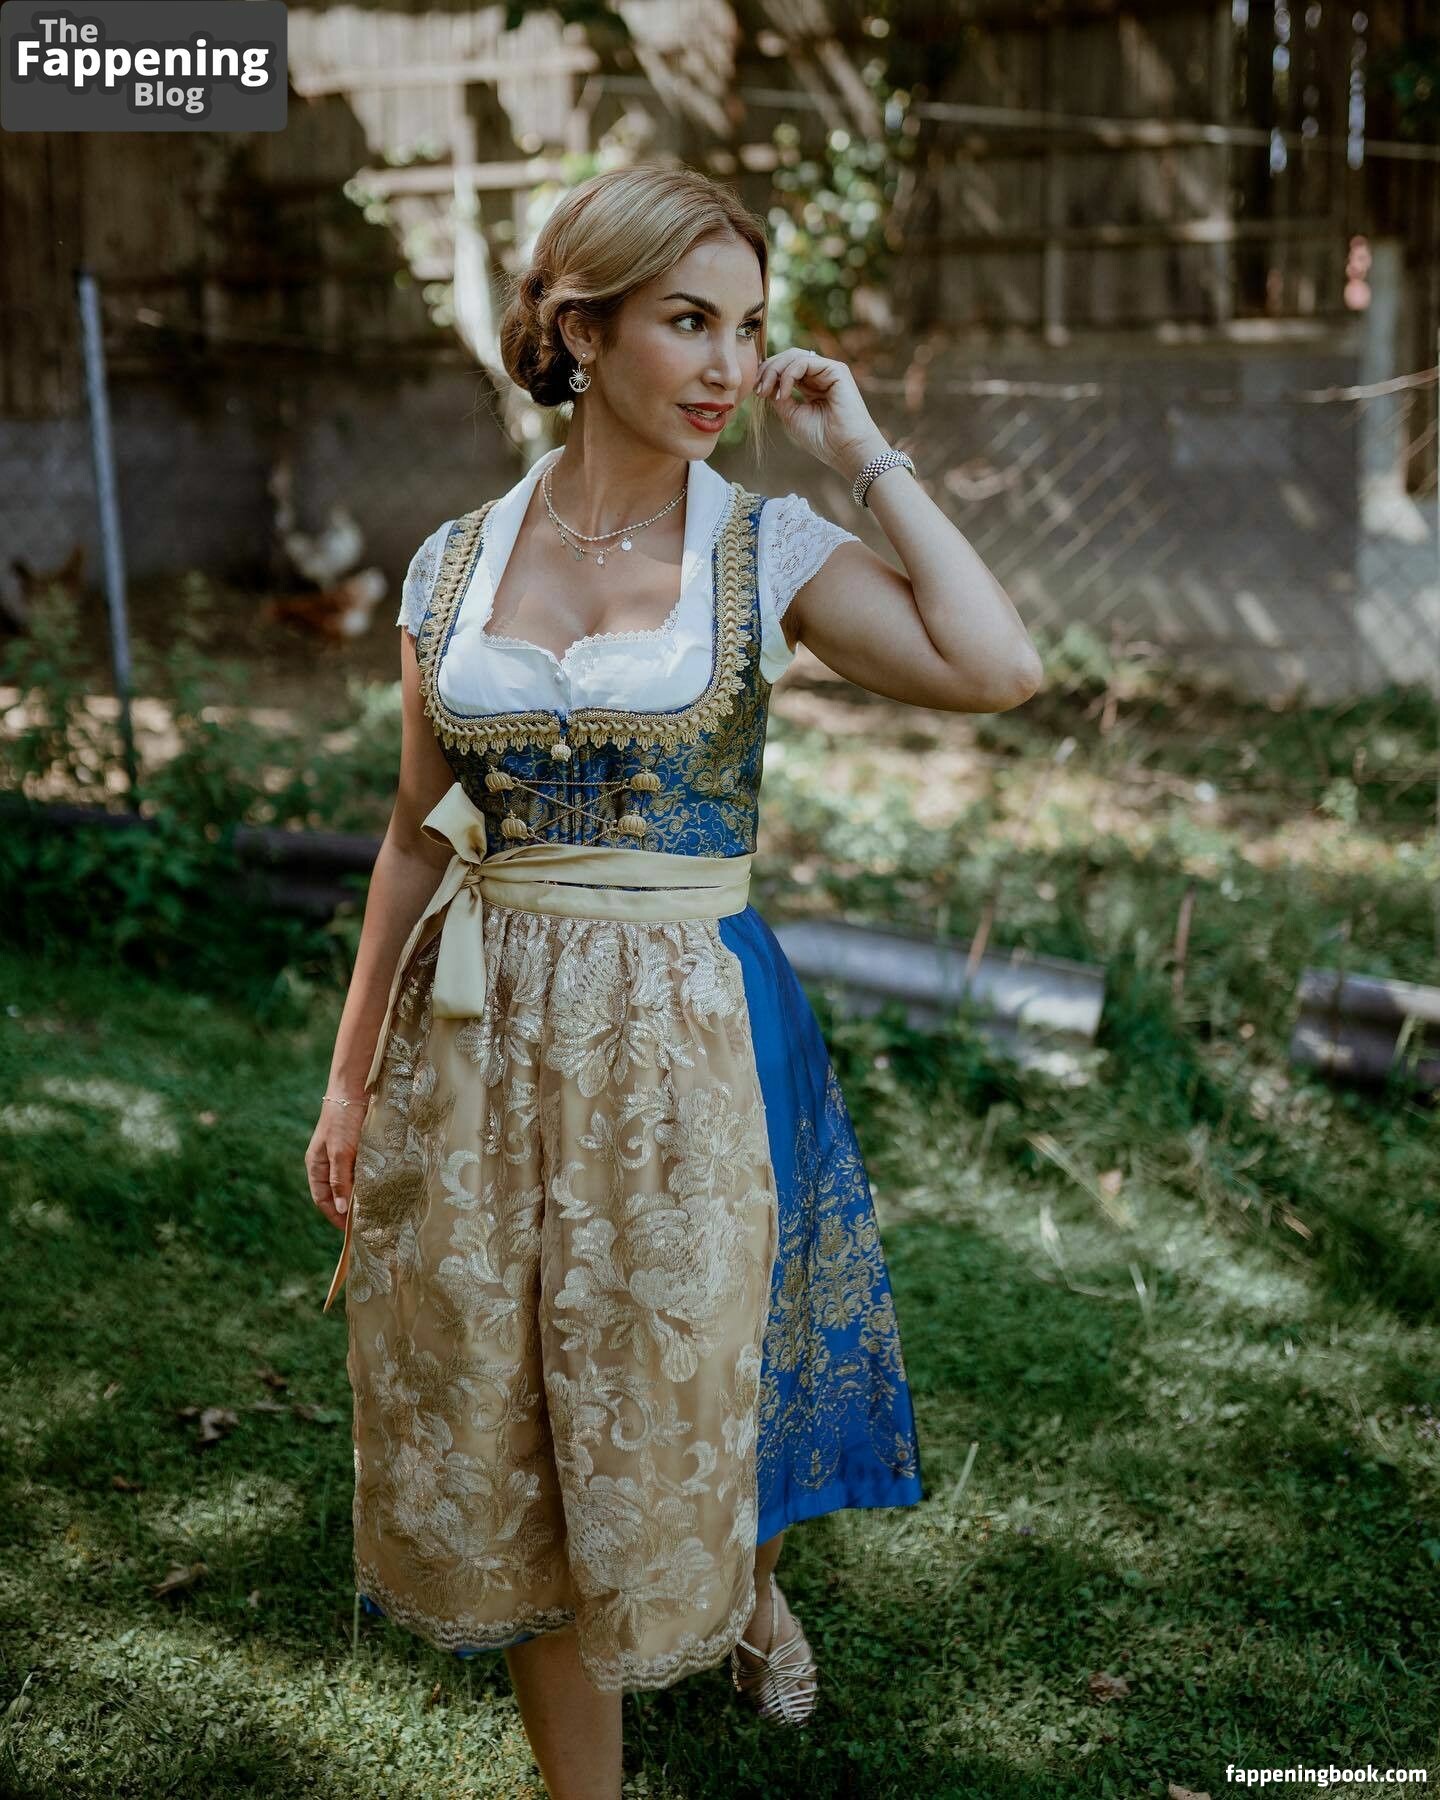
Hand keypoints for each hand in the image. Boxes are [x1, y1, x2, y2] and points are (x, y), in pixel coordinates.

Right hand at [304, 1096, 367, 1231]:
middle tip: (368, 1225)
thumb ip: (340, 1180)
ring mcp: (345, 1156)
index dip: (334, 1217)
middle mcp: (329, 1163)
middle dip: (350, 1210)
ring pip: (353, 1184)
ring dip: (363, 1196)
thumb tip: (341, 1210)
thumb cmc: (342, 1119)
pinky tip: (383, 1188)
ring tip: (378, 1211)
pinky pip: (364, 1171)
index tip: (351, 1232)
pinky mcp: (360, 1148)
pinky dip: (371, 1182)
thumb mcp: (340, 1152)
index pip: (323, 1200)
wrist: (356, 1087)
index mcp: (317, 1166)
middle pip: (338, 1194)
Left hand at [753, 350, 889, 480]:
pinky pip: (804, 362)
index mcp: (811, 386)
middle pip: (787, 358)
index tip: (756, 392)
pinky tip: (784, 394)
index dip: (767, 374)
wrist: (846, 450)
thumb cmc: (823, 439)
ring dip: (775, 371)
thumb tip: (764, 381)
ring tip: (767, 392)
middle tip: (758, 390)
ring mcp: (829, 371)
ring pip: (794, 356)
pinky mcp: (836, 370)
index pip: (785, 368)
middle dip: (768, 370)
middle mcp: (820, 375)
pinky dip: (788, 375)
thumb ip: (779, 396)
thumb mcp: (791, 416)